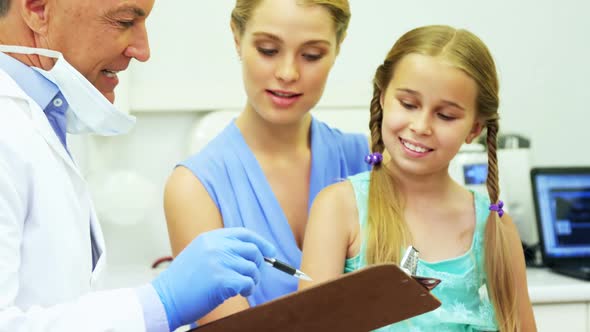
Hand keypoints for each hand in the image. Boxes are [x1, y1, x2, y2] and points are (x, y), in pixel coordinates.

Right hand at [152, 227, 275, 330]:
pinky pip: (248, 282)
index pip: (243, 234)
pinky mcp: (221, 279)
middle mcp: (215, 246)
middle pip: (252, 250)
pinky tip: (239, 293)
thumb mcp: (199, 255)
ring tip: (241, 288)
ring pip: (252, 268)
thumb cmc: (183, 283)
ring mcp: (218, 261)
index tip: (271, 252)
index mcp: (210, 237)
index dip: (260, 242)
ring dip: (252, 280)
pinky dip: (248, 289)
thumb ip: (221, 250)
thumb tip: (252, 253)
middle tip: (253, 277)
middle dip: (258, 265)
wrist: (164, 299)